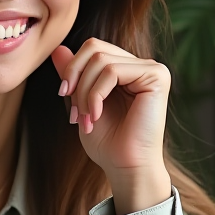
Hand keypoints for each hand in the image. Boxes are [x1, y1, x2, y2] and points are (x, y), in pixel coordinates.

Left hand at [50, 40, 172, 214]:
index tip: (64, 96)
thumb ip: (74, 75)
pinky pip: (112, 71)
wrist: (126, 167)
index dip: (72, 69)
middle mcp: (141, 65)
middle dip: (75, 77)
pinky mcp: (157, 76)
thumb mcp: (82, 102)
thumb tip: (58, 48)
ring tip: (87, 117)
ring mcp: (151, 69)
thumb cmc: (108, 143)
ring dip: (85, 91)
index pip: (92, 48)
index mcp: (126, 69)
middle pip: (94, 47)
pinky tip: (97, 114)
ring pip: (100, 60)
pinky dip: (96, 93)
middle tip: (74, 109)